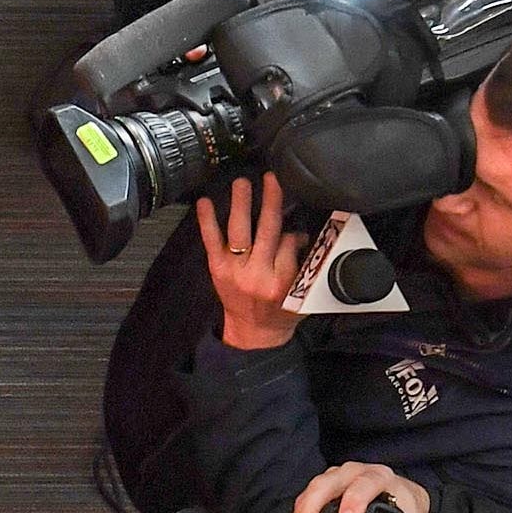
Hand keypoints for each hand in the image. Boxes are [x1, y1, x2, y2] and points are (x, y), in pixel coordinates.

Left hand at [195, 174, 305, 350]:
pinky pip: (211, 241)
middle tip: (273, 177)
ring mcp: (235, 270)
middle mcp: (258, 274)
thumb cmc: (282, 313)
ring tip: (242, 182)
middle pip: (267, 230)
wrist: (254, 335)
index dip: (295, 232)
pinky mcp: (217, 269)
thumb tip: (301, 235)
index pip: (290, 243)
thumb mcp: (303, 294)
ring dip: (241, 204)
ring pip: (239, 231)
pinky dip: (207, 221)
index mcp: (283, 282)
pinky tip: (204, 202)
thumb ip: (306, 266)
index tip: (298, 226)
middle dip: (271, 201)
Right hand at [285, 462, 427, 512]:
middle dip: (312, 510)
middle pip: (324, 485)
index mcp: (376, 478)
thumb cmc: (400, 503)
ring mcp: (332, 481)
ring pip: (309, 494)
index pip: (363, 484)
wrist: (395, 493)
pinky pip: (302, 505)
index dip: (353, 500)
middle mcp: (350, 474)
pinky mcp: (320, 492)